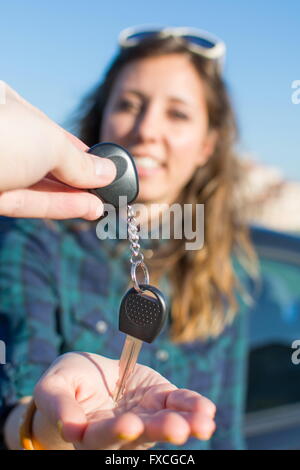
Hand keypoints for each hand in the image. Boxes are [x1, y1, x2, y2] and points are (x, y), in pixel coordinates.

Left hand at [0, 81, 115, 218]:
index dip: (76, 148)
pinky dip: (58, 206)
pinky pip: (26, 201)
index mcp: (4, 103)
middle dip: (77, 177)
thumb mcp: (48, 142)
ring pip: (35, 184)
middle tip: (106, 190)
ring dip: (72, 197)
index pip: (46, 128)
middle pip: (43, 160)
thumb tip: (106, 173)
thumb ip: (78, 162)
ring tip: (101, 206)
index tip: (99, 164)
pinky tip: (86, 209)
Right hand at [34, 352, 215, 449]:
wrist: (90, 376)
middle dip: (160, 431)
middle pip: (141, 436)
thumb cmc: (68, 383)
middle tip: (178, 430)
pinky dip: (193, 405)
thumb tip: (69, 428)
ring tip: (204, 423)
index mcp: (90, 432)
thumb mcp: (53, 386)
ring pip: (165, 424)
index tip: (129, 424)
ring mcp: (144, 416)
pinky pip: (178, 403)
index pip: (102, 436)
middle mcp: (122, 432)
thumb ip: (58, 405)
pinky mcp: (160, 399)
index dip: (115, 431)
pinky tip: (207, 409)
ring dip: (186, 423)